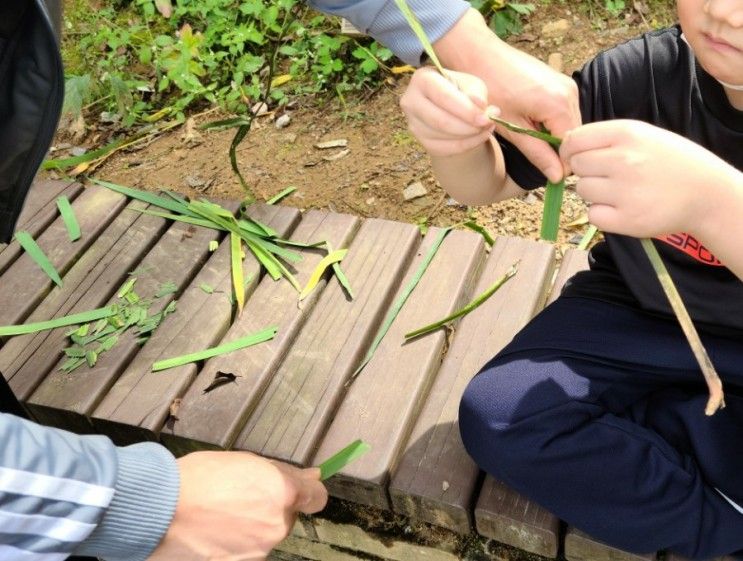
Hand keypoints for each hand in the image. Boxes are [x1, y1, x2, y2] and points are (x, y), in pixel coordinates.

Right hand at [148, 451, 327, 560]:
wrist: (161, 511)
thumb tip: (311, 477)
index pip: (317, 498)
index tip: (301, 489)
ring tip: (221, 512)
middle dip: (272, 507)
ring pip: (266, 534)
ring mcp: (259, 549)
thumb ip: (283, 473)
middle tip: (242, 495)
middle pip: (286, 516)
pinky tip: (215, 529)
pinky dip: (236, 541)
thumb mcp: (245, 461)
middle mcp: (276, 525)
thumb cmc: (198, 479)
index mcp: (283, 493)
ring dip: (252, 525)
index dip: (309, 492)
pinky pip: (247, 549)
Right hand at [400, 67, 496, 156]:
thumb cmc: (461, 91)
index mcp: (422, 79)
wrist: (451, 108)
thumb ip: (476, 93)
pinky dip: (466, 145)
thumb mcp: (471, 84)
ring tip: (486, 127)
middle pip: (440, 121)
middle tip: (488, 124)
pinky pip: (445, 149)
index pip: (443, 97)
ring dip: (470, 136)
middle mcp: (411, 101)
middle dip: (468, 126)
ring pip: (443, 137)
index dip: (466, 110)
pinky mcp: (420, 141)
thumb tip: (480, 105)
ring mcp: (413, 123)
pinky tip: (478, 137)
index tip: (486, 118)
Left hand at [434, 9, 579, 181]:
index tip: (545, 173)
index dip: (561, 163)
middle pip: (573, 135)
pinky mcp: (560, 82)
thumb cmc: (490, 90)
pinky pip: (563, 111)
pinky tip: (529, 122)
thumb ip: (538, 153)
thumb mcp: (512, 128)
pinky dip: (550, 122)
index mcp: (559, 104)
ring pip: (569, 124)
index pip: (572, 146)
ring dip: (552, 136)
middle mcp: (570, 92)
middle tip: (532, 156)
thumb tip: (556, 177)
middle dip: (558, 150)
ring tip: (527, 136)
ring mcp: (567, 84)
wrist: (480, 56)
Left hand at [559, 119, 734, 236]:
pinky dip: (602, 214)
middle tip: (608, 175)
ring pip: (582, 190)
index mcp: (626, 134)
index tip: (575, 157)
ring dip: (594, 192)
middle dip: (586, 171)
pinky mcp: (626, 220)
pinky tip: (621, 208)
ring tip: (620, 191)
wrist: (705, 193)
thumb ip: (606, 138)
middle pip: (576, 166)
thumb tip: (567, 146)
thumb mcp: (643, 135)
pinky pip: (592, 215)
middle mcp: (623, 160)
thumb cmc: (670, 161)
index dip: (569, 150)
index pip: (574, 140)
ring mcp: (624, 192)